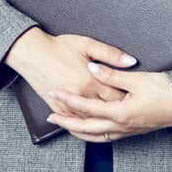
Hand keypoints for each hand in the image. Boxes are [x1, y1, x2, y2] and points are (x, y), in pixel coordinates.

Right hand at [6, 27, 135, 117]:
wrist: (32, 52)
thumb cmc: (59, 46)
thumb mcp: (87, 44)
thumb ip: (111, 54)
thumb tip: (131, 61)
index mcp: (91, 80)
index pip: (117, 96)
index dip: (129, 98)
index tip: (140, 98)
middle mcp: (81, 96)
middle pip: (107, 110)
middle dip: (120, 111)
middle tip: (133, 110)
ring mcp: (68, 104)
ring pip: (91, 120)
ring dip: (104, 121)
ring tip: (118, 121)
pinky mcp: (57, 108)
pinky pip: (74, 122)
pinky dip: (85, 127)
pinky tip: (94, 127)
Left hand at [45, 62, 171, 142]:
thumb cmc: (167, 91)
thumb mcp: (139, 79)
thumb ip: (113, 75)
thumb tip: (92, 68)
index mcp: (120, 113)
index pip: (87, 107)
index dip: (68, 100)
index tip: (54, 92)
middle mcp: (121, 126)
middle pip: (86, 128)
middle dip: (66, 123)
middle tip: (51, 117)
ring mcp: (128, 131)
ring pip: (95, 136)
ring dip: (78, 131)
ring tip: (65, 125)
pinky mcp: (133, 131)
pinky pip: (106, 137)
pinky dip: (93, 134)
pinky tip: (90, 129)